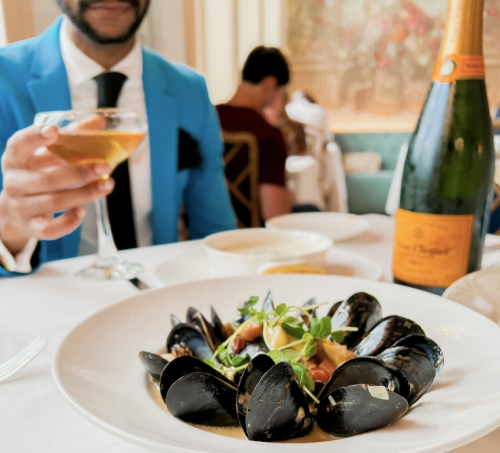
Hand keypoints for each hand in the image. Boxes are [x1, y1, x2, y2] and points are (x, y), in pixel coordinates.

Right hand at [0, 124, 114, 254]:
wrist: (17, 210)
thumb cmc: (37, 174)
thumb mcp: (47, 155)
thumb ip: (71, 137)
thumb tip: (99, 122)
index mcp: (16, 159)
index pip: (19, 145)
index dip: (35, 137)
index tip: (54, 130)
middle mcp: (15, 183)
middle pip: (47, 179)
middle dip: (79, 172)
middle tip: (105, 166)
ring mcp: (22, 207)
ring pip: (53, 202)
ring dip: (84, 194)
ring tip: (107, 185)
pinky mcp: (33, 227)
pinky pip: (50, 229)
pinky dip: (68, 222)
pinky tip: (83, 211)